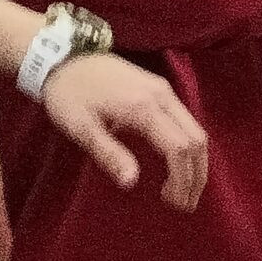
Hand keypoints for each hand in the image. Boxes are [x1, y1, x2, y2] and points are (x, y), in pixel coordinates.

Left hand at [41, 52, 210, 210]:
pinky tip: (179, 163)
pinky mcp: (162, 89)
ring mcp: (165, 91)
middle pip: (197, 140)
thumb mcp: (80, 127)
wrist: (64, 57)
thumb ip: (109, 153)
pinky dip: (190, 147)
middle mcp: (163, 97)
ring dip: (197, 162)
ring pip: (197, 130)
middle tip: (186, 203)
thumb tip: (132, 182)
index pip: (179, 148)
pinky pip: (188, 121)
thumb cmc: (68, 94)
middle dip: (197, 175)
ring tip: (185, 188)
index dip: (182, 179)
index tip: (172, 202)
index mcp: (143, 108)